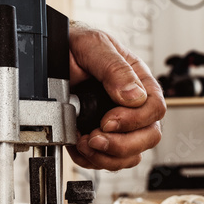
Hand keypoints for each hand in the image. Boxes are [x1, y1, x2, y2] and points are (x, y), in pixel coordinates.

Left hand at [66, 24, 164, 170]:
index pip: (155, 108)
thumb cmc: (74, 44)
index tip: (108, 120)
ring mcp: (118, 123)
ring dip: (107, 156)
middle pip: (149, 136)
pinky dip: (92, 159)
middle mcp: (132, 104)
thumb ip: (115, 68)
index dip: (134, 120)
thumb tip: (134, 96)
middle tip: (95, 138)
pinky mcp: (100, 135)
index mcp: (138, 79)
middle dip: (121, 144)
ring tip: (84, 142)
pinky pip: (108, 160)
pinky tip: (78, 145)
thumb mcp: (93, 46)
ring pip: (131, 154)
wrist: (48, 54)